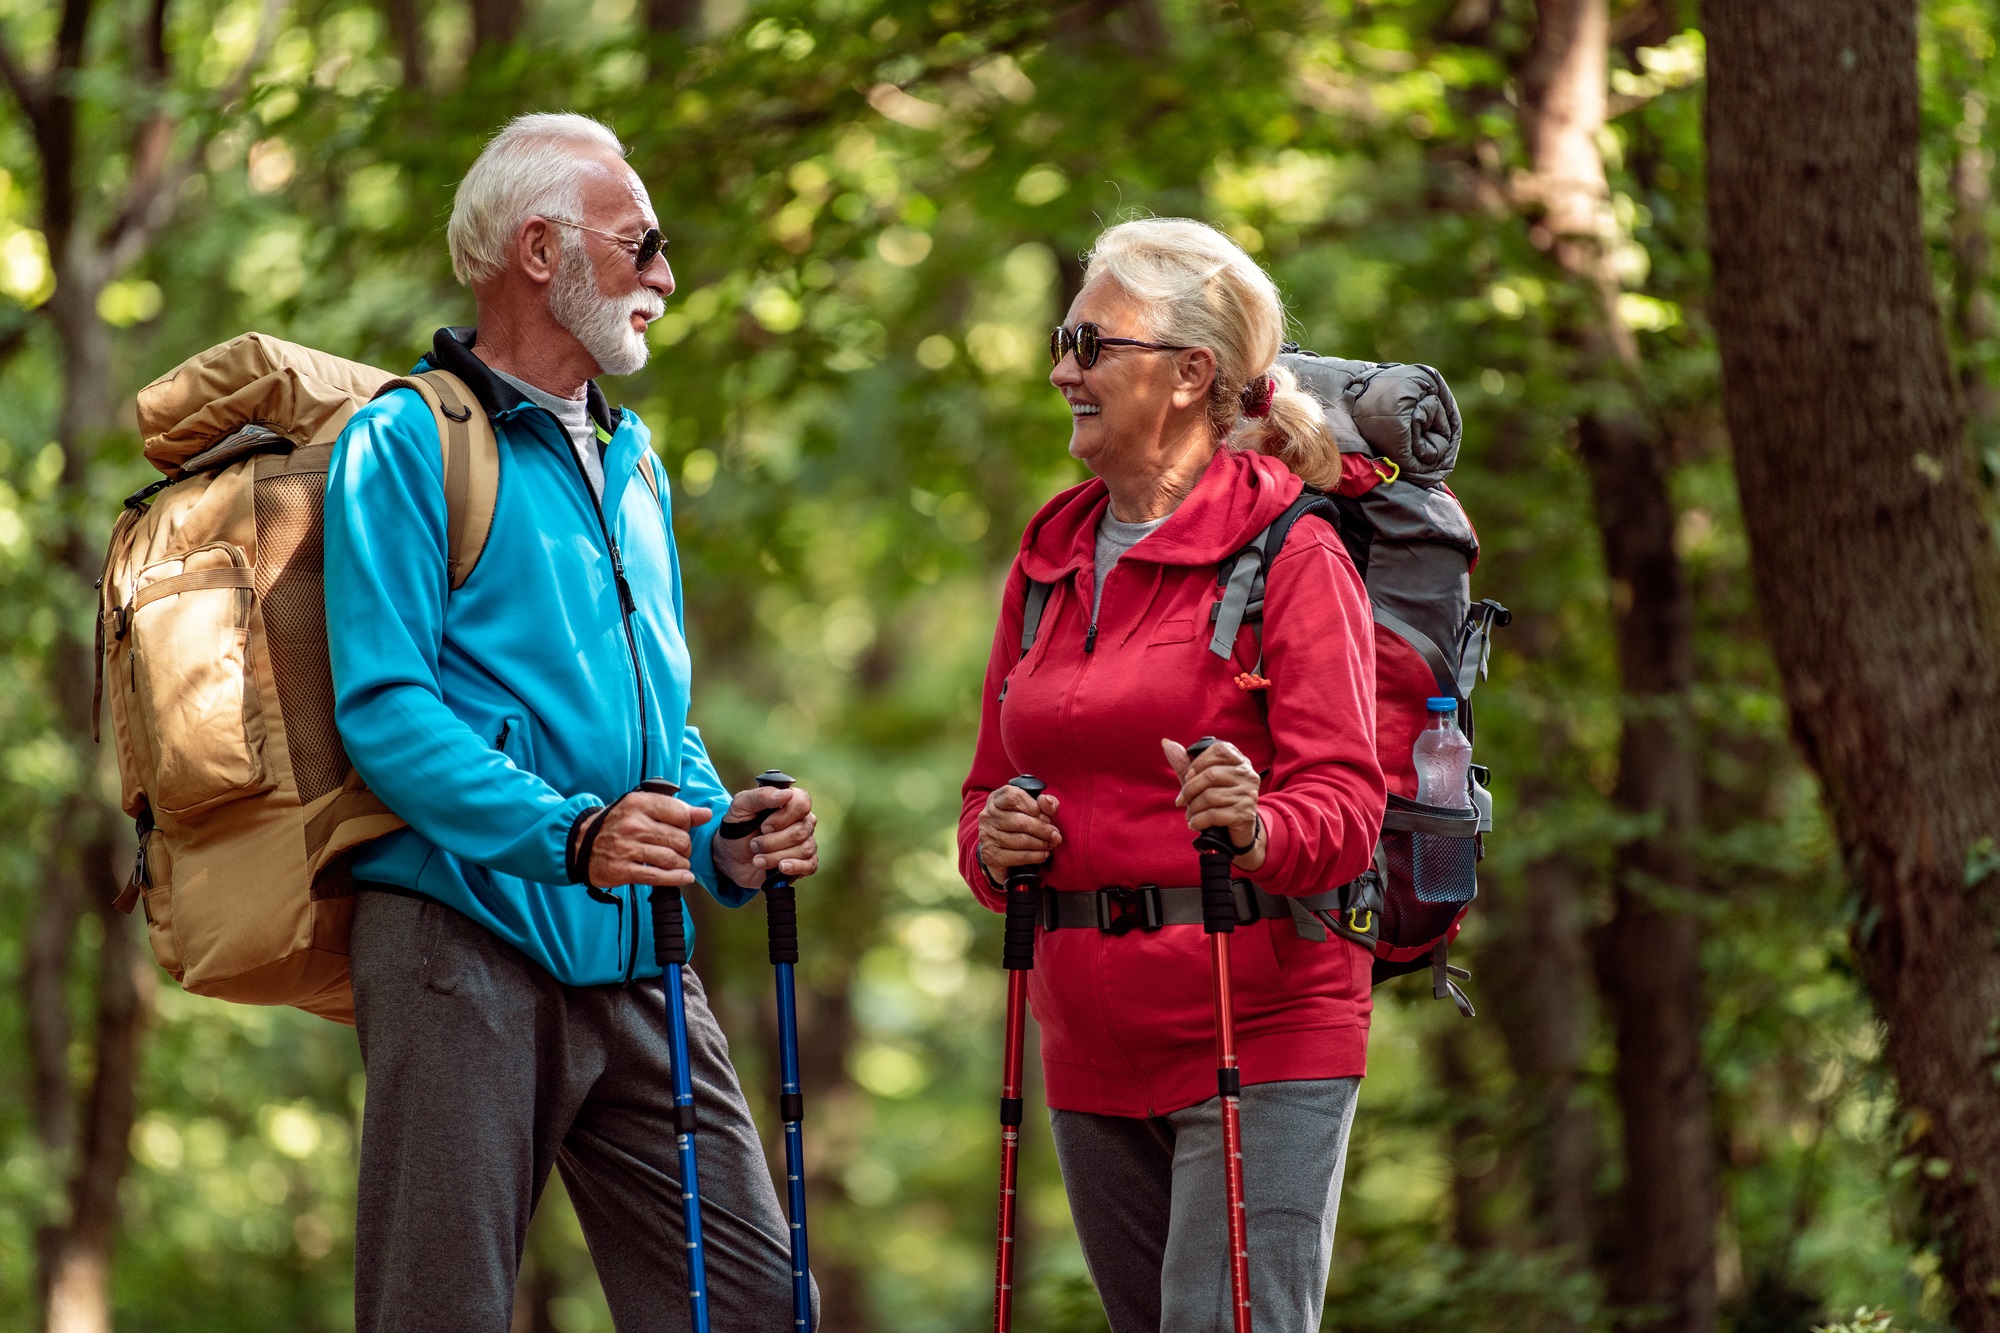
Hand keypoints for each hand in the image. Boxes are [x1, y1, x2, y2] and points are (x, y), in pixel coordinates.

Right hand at [589, 790, 711, 888]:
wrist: (581, 843)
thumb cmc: (617, 823)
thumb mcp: (641, 807)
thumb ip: (675, 809)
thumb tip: (705, 814)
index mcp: (639, 804)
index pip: (680, 814)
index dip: (688, 824)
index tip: (683, 829)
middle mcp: (633, 825)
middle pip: (679, 839)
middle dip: (686, 847)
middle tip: (681, 849)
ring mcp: (627, 848)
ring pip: (671, 859)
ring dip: (682, 864)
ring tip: (680, 863)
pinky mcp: (622, 870)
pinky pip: (657, 876)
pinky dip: (676, 879)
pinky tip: (684, 877)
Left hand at [712, 784, 818, 887]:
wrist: (731, 858)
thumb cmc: (738, 828)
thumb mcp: (740, 807)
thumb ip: (761, 796)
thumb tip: (787, 794)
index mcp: (790, 803)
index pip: (803, 802)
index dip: (784, 816)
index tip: (764, 826)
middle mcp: (802, 821)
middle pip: (801, 830)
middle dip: (772, 841)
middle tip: (754, 844)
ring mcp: (805, 843)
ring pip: (804, 849)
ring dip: (775, 856)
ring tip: (757, 859)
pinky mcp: (804, 864)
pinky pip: (811, 865)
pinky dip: (794, 867)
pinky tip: (781, 867)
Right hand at [977, 783, 1061, 878]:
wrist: (999, 850)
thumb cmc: (1020, 824)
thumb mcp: (1034, 810)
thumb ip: (1045, 804)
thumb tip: (1046, 800)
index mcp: (997, 799)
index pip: (1013, 796)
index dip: (1033, 806)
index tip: (1046, 816)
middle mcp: (988, 816)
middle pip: (1020, 822)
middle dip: (1043, 830)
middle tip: (1055, 836)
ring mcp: (988, 836)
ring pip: (1022, 840)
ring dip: (1042, 844)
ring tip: (1050, 845)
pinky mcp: (992, 856)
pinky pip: (1019, 856)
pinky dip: (1036, 856)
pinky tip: (1043, 855)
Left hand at [1162, 738, 1265, 871]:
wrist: (1235, 831)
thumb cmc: (1216, 801)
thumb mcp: (1200, 781)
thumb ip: (1185, 763)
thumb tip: (1166, 743)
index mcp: (1239, 761)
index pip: (1219, 749)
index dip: (1199, 762)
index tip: (1188, 776)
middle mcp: (1247, 774)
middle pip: (1210, 775)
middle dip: (1189, 789)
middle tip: (1181, 801)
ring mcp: (1248, 794)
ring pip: (1210, 796)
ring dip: (1193, 808)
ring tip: (1189, 814)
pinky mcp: (1245, 814)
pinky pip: (1213, 814)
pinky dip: (1198, 821)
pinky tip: (1194, 824)